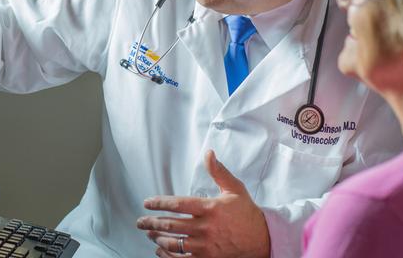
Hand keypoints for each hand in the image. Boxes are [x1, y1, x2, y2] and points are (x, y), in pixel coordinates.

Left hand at [137, 150, 270, 257]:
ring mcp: (206, 246)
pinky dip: (168, 256)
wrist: (262, 239)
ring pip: (174, 243)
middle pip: (171, 225)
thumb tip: (209, 154)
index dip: (159, 203)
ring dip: (158, 238)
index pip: (178, 204)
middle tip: (141, 221)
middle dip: (152, 223)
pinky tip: (160, 250)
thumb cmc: (247, 213)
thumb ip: (218, 171)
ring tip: (149, 233)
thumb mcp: (234, 189)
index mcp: (210, 208)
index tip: (148, 203)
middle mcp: (206, 228)